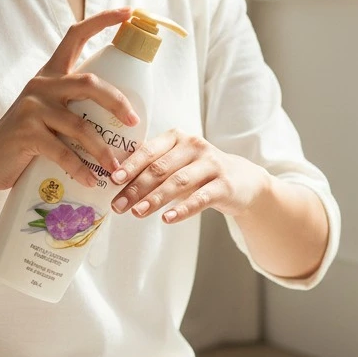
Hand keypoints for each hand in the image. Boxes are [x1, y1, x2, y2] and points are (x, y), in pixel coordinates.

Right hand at [0, 7, 140, 193]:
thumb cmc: (25, 139)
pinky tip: (91, 180)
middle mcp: (41, 85)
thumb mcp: (48, 113)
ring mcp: (32, 109)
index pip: (76, 35)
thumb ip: (74, 105)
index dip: (103, 20)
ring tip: (116, 168)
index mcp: (49, 74)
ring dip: (103, 149)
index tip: (129, 12)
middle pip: (89, 83)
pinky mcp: (26, 134)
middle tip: (134, 121)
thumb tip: (122, 114)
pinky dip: (81, 169)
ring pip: (80, 125)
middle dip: (117, 102)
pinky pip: (64, 152)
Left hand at [108, 128, 270, 223]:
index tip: (113, 180)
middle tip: (118, 205)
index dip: (130, 165)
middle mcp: (194, 146)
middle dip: (136, 188)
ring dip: (155, 199)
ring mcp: (211, 164)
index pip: (149, 150)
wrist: (244, 181)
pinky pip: (200, 198)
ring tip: (137, 212)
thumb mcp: (177, 163)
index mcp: (177, 137)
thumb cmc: (199, 172)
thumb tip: (117, 182)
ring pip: (178, 182)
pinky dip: (182, 209)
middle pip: (160, 168)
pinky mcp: (225, 185)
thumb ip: (153, 167)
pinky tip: (167, 219)